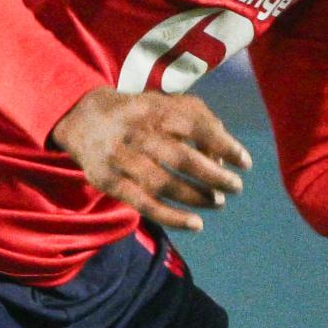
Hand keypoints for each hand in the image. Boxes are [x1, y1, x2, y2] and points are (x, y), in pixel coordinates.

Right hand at [51, 86, 251, 233]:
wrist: (83, 119)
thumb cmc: (139, 114)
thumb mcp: (166, 103)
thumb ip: (199, 120)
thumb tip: (224, 157)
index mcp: (155, 110)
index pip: (196, 128)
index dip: (224, 146)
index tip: (245, 163)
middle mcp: (137, 133)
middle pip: (181, 159)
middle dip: (214, 176)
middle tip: (235, 187)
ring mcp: (121, 159)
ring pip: (164, 184)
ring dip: (196, 197)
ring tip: (217, 202)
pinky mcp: (110, 182)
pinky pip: (144, 204)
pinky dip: (172, 217)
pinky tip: (196, 224)